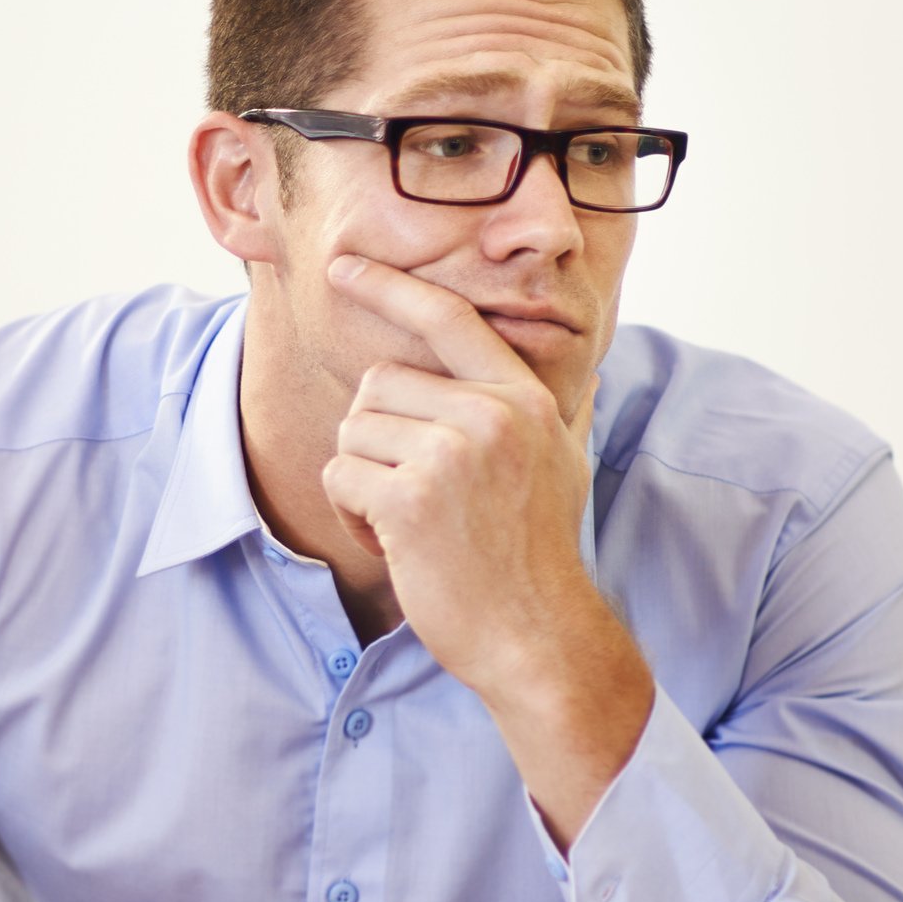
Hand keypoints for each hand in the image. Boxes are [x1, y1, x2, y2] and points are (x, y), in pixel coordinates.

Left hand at [320, 253, 655, 848]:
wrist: (539, 635)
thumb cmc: (538, 556)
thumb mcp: (560, 463)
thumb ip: (538, 410)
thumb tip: (562, 365)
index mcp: (523, 399)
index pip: (447, 321)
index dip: (391, 287)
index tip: (345, 266)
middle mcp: (490, 415)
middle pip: (379, 385)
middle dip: (378, 439)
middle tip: (418, 496)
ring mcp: (450, 454)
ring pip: (353, 431)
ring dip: (365, 480)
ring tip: (416, 523)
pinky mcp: (410, 498)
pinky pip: (341, 477)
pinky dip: (355, 516)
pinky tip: (400, 545)